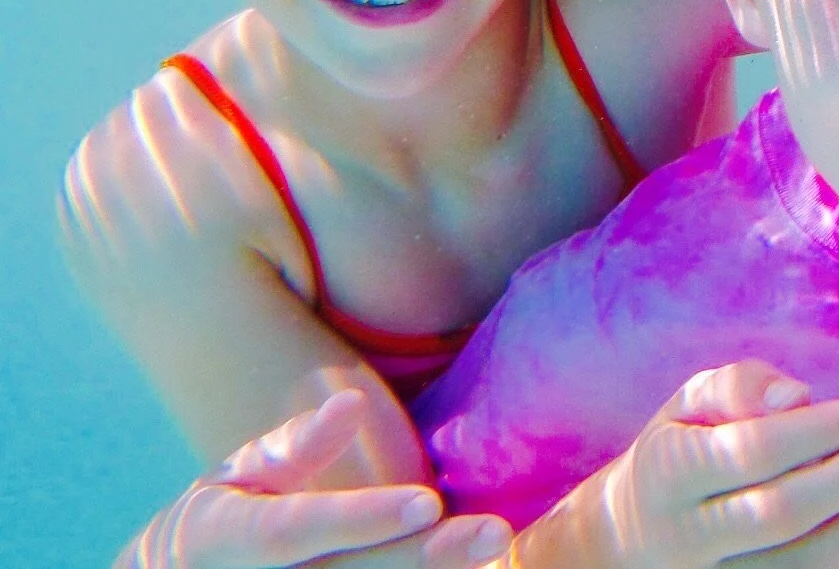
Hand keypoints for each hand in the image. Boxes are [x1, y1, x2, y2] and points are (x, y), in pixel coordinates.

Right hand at [120, 389, 510, 568]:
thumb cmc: (226, 516)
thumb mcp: (240, 475)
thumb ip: (297, 447)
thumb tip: (353, 404)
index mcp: (227, 540)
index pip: (298, 530)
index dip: (362, 518)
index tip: (427, 501)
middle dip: (424, 558)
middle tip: (493, 532)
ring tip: (492, 553)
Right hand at [562, 359, 838, 568]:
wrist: (626, 541)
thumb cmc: (678, 451)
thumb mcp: (689, 405)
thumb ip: (740, 386)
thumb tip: (796, 396)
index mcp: (667, 470)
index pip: (751, 450)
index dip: (818, 431)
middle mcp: (682, 535)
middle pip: (776, 514)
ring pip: (793, 564)